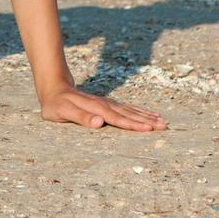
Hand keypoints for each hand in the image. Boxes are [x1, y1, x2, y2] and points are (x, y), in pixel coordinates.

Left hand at [39, 86, 167, 130]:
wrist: (54, 87)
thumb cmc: (56, 105)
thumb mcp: (62, 112)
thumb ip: (80, 117)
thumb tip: (99, 122)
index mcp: (95, 109)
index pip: (117, 118)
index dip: (132, 124)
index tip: (148, 129)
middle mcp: (104, 105)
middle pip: (128, 114)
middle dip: (146, 120)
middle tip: (164, 126)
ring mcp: (107, 103)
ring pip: (130, 110)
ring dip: (146, 116)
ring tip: (162, 121)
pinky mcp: (108, 104)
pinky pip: (127, 108)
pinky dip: (139, 112)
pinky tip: (149, 115)